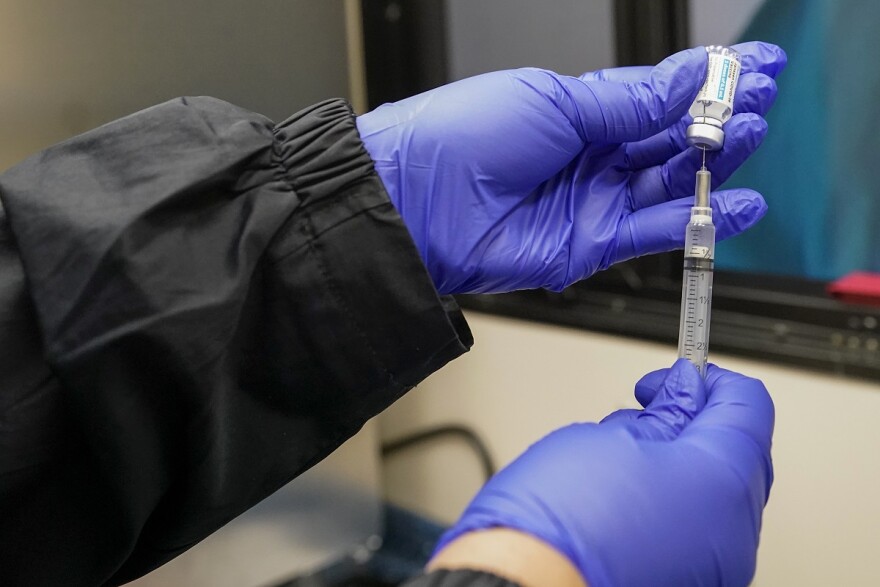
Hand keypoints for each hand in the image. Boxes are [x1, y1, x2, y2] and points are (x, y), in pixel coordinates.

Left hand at [357, 43, 785, 294]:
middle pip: (671, 139)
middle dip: (720, 118)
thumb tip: (689, 77)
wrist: (416, 201)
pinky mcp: (590, 245)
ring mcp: (592, 201)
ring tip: (751, 136)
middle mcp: (590, 156)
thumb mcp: (555, 101)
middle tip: (759, 100)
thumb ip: (628, 102)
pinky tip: (734, 202)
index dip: (707, 80)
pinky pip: (655, 232)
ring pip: (670, 183)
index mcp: (579, 111)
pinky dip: (698, 218)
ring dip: (715, 163)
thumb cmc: (463, 136)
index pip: (658, 93)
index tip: (754, 65)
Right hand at [432, 360, 774, 586]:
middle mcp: (734, 530)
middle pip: (737, 450)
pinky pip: (697, 528)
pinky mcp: (691, 580)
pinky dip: (671, 502)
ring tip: (622, 456)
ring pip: (716, 491)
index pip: (747, 405)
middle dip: (694, 420)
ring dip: (679, 462)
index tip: (676, 375)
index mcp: (723, 481)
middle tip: (646, 407)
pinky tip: (626, 496)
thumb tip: (686, 390)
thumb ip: (665, 410)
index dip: (710, 379)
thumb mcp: (611, 437)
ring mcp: (716, 564)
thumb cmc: (559, 522)